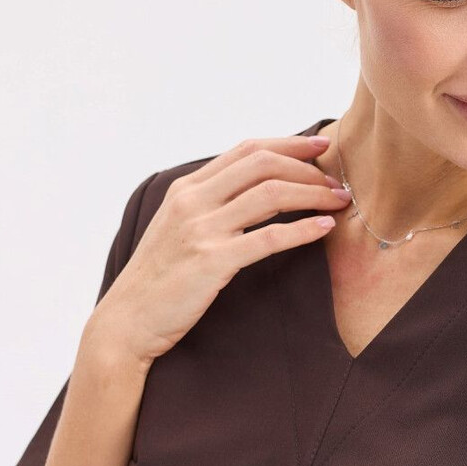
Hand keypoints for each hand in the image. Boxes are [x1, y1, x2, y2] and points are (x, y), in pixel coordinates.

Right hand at [90, 135, 349, 365]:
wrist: (128, 321)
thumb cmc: (159, 280)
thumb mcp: (178, 229)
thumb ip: (209, 205)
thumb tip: (254, 190)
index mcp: (186, 189)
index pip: (246, 150)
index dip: (289, 144)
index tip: (321, 146)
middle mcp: (193, 202)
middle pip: (263, 164)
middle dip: (308, 168)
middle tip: (337, 182)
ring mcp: (201, 230)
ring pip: (270, 195)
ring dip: (313, 194)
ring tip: (339, 202)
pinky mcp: (212, 261)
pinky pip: (268, 237)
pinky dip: (302, 229)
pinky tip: (324, 228)